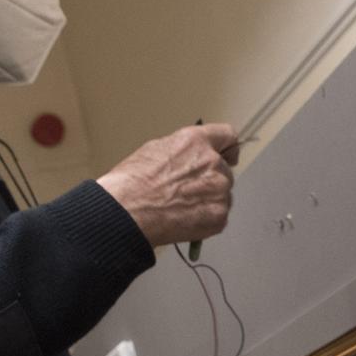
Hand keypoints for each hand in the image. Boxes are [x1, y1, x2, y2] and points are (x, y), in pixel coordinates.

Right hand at [99, 123, 239, 246]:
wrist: (127, 212)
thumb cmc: (133, 183)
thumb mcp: (156, 149)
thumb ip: (184, 151)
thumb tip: (191, 157)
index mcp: (197, 142)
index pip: (228, 137)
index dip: (227, 148)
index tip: (228, 156)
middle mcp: (213, 163)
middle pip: (223, 170)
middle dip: (209, 179)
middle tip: (185, 191)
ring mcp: (219, 191)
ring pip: (222, 194)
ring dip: (208, 199)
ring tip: (181, 206)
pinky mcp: (219, 215)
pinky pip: (219, 215)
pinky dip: (206, 218)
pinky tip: (185, 218)